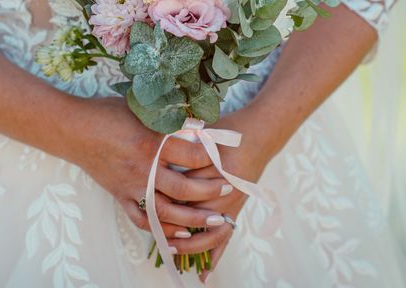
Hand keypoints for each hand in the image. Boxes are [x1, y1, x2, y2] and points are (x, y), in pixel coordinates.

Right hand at [68, 96, 233, 238]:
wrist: (73, 130)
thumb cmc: (106, 114)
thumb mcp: (141, 109)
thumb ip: (168, 118)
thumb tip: (198, 122)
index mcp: (150, 143)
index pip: (190, 154)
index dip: (210, 156)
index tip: (222, 154)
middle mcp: (142, 169)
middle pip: (184, 189)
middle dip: (210, 191)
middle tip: (228, 189)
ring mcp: (130, 187)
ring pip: (166, 212)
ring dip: (193, 219)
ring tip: (214, 219)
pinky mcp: (120, 196)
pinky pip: (142, 220)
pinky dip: (161, 230)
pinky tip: (179, 233)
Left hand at [165, 106, 274, 282]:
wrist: (258, 133)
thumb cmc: (227, 131)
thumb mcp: (202, 135)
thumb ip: (181, 148)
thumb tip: (155, 157)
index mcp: (214, 169)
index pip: (187, 192)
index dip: (167, 201)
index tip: (147, 208)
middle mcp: (224, 190)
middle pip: (196, 215)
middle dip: (175, 227)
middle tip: (154, 234)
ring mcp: (231, 202)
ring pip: (210, 233)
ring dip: (191, 246)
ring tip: (171, 252)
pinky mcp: (237, 208)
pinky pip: (226, 237)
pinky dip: (215, 255)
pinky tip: (204, 274)